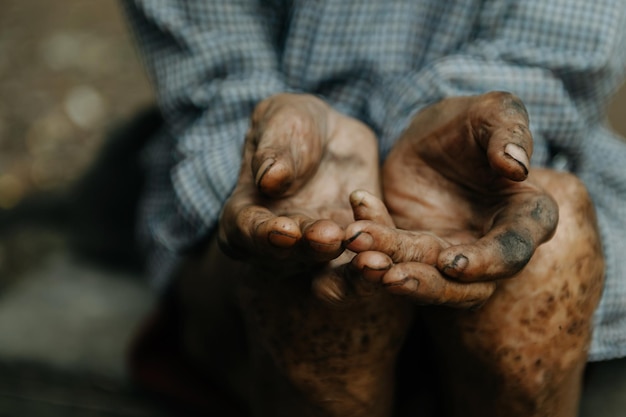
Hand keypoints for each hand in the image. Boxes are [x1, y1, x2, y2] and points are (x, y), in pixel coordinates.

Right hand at [217, 93, 380, 292]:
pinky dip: (379, 259)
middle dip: (310, 250)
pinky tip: (392, 252)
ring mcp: (316, 256)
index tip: (285, 230)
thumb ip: (274, 147)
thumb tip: (269, 179)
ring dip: (349, 271)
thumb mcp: (282, 119)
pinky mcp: (354, 254)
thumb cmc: (294, 124)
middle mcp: (277, 246)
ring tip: (369, 257)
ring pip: (330, 274)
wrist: (334, 138)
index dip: (264, 234)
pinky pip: (366, 264)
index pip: (246, 231)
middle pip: (288, 258)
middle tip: (330, 237)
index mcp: (245, 215)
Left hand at [347, 92, 558, 307]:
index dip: (486, 261)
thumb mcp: (492, 112)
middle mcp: (492, 247)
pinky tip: (353, 229)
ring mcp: (452, 255)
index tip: (451, 263)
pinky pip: (393, 258)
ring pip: (426, 279)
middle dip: (427, 283)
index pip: (514, 249)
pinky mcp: (414, 253)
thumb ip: (509, 131)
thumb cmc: (470, 123)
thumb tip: (517, 167)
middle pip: (466, 283)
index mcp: (525, 217)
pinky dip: (374, 247)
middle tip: (390, 276)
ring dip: (393, 271)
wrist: (427, 134)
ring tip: (363, 258)